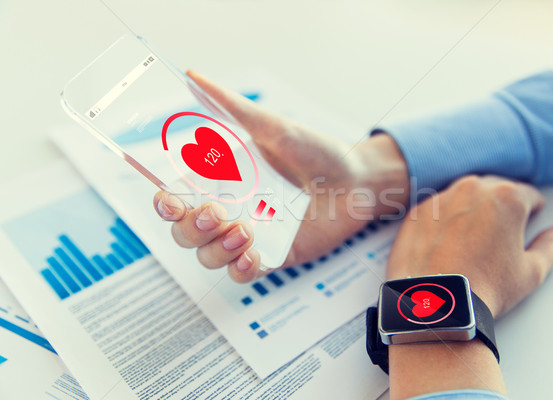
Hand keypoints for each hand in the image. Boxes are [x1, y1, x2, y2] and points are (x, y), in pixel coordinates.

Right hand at [154, 71, 408, 282]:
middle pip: (185, 234)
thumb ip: (234, 108)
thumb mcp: (274, 127)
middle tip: (217, 213)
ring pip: (208, 257)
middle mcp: (229, 211)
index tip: (171, 201)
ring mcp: (249, 237)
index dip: (166, 206)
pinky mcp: (272, 257)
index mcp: (221, 183)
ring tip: (245, 231)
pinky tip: (254, 254)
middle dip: (192, 228)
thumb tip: (193, 76)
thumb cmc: (317, 151)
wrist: (357, 180)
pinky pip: (242, 275)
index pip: (177, 201)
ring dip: (217, 249)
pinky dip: (241, 268)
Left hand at [386, 175, 552, 317]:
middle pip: (494, 190)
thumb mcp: (531, 272)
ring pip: (463, 196)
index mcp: (507, 197)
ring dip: (470, 210)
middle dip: (500, 207)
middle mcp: (472, 189)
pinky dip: (443, 220)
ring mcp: (441, 198)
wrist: (437, 302)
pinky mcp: (417, 211)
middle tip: (499, 235)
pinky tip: (445, 244)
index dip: (531, 211)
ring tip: (471, 241)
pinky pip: (437, 208)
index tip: (526, 225)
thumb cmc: (485, 288)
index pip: (528, 194)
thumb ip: (551, 246)